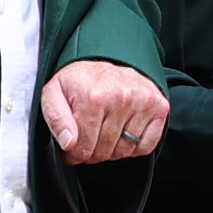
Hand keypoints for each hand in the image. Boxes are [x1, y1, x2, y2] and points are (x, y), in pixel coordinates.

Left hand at [39, 59, 167, 166]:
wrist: (106, 60)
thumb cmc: (79, 81)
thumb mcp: (53, 93)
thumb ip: (56, 119)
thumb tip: (68, 143)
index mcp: (94, 97)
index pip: (84, 147)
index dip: (75, 152)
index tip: (72, 145)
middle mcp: (122, 98)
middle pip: (105, 151)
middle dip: (93, 152)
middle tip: (88, 139)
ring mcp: (143, 102)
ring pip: (125, 151)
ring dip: (112, 150)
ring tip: (104, 134)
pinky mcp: (159, 106)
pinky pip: (146, 146)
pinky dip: (134, 147)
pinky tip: (123, 133)